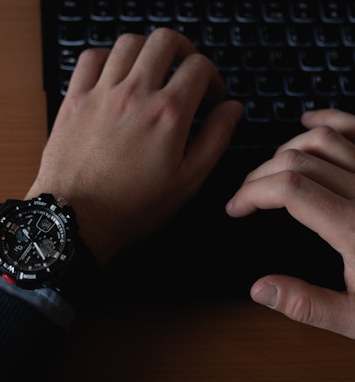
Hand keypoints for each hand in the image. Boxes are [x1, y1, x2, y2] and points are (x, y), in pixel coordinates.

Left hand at [26, 28, 242, 265]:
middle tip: (186, 68)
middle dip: (184, 50)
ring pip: (129, 43)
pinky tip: (115, 74)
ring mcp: (102, 93)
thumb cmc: (132, 206)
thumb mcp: (188, 180)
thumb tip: (231, 109)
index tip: (211, 94)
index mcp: (168, 114)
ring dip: (148, 50)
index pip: (199, 68)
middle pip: (165, 41)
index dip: (213, 76)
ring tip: (153, 70)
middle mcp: (135, 94)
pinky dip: (108, 57)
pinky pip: (91, 57)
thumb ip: (215, 139)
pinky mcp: (75, 100)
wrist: (78, 218)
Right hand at [226, 108, 354, 338]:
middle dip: (259, 174)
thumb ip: (308, 305)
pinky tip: (308, 122)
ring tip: (266, 169)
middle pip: (296, 161)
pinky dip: (328, 120)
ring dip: (284, 149)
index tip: (236, 207)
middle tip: (245, 194)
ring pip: (321, 139)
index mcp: (354, 228)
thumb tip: (260, 289)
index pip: (288, 189)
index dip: (252, 192)